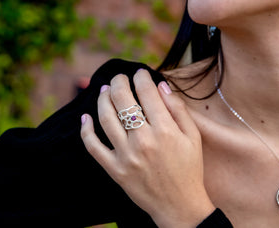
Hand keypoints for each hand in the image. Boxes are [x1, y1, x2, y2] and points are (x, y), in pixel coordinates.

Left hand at [81, 69, 214, 227]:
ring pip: (105, 117)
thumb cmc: (189, 168)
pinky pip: (93, 146)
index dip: (141, 77)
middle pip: (122, 99)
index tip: (140, 73)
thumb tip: (161, 85)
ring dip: (102, 98)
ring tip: (105, 89)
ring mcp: (125, 155)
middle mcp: (142, 140)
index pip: (147, 92)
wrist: (179, 205)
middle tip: (120, 77)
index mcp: (165, 130)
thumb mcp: (193, 136)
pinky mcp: (114, 169)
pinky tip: (85, 117)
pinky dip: (85, 130)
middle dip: (119, 81)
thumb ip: (178, 109)